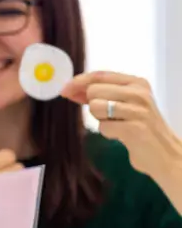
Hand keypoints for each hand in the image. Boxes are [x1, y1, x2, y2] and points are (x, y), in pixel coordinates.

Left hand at [61, 71, 181, 182]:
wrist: (162, 152)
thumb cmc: (137, 126)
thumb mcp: (123, 104)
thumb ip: (99, 94)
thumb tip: (70, 89)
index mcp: (136, 82)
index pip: (100, 75)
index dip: (78, 82)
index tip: (64, 90)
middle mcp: (139, 93)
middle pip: (93, 91)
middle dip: (92, 106)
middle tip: (108, 116)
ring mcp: (138, 110)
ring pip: (96, 107)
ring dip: (101, 120)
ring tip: (118, 125)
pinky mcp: (135, 128)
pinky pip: (103, 127)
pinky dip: (108, 133)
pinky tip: (122, 135)